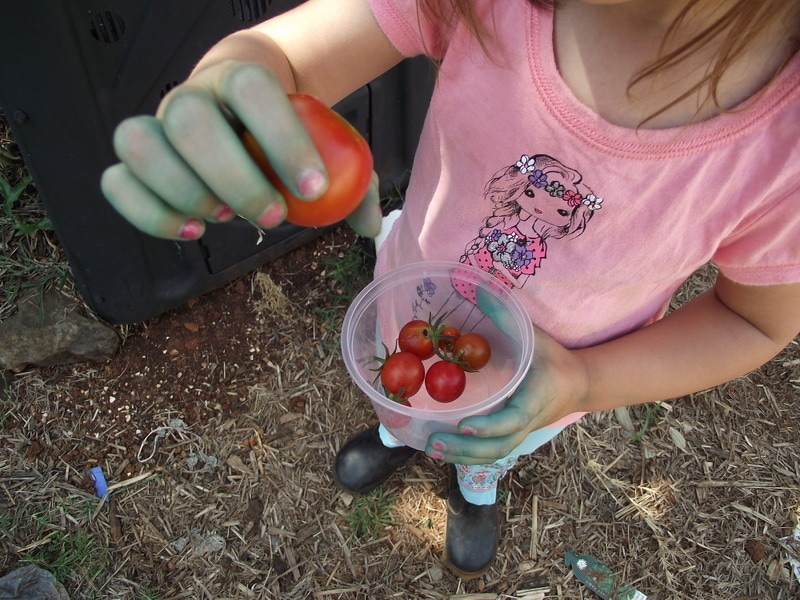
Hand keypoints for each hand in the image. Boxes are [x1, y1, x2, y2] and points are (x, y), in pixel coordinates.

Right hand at [100, 61, 380, 239]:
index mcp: (242, 78)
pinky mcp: (137, 161)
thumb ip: (354, 179)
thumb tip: (371, 225)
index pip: (254, 89)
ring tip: (222, 219)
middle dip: (233, 176)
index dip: (282, 138)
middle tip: (272, 217)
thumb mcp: (325, 145)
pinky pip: (116, 180)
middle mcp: (192, 95)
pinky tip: (191, 232)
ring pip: (138, 141)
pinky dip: (146, 213)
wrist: (243, 107)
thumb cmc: (286, 134)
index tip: (314, 188)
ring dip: (182, 189)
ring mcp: (157, 124)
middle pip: (191, 119)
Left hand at [424, 325, 590, 464]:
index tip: (464, 424)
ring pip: (493, 454)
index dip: (490, 426)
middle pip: (499, 446)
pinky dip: (467, 455)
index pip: (514, 420)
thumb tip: (478, 288)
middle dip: (466, 449)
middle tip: (434, 441)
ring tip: (431, 449)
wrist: (580, 384)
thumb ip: (506, 316)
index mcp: (536, 398)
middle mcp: (528, 422)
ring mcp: (521, 433)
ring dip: (462, 456)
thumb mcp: (534, 336)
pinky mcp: (514, 436)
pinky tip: (443, 450)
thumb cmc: (555, 359)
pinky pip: (492, 452)